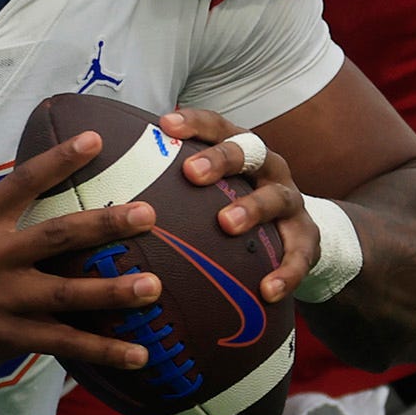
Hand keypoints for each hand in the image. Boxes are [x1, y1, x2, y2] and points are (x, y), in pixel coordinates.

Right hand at [0, 132, 162, 401]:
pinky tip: (138, 353)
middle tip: (146, 214)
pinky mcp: (7, 338)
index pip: (21, 184)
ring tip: (153, 286)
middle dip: (104, 224)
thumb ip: (0, 220)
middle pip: (55, 235)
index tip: (95, 142)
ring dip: (113, 291)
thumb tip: (49, 192)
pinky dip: (102, 349)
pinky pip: (63, 343)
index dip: (58, 161)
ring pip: (65, 293)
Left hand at [158, 107, 319, 302]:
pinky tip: (267, 290)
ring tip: (226, 224)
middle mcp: (268, 168)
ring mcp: (291, 200)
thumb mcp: (212, 188)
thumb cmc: (236, 204)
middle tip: (191, 173)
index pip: (218, 127)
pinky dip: (285, 272)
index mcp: (241, 150)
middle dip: (220, 160)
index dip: (194, 123)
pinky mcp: (307, 237)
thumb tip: (108, 180)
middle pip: (249, 151)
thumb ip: (173, 182)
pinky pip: (299, 254)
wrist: (296, 233)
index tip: (165, 125)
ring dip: (251, 209)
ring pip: (276, 198)